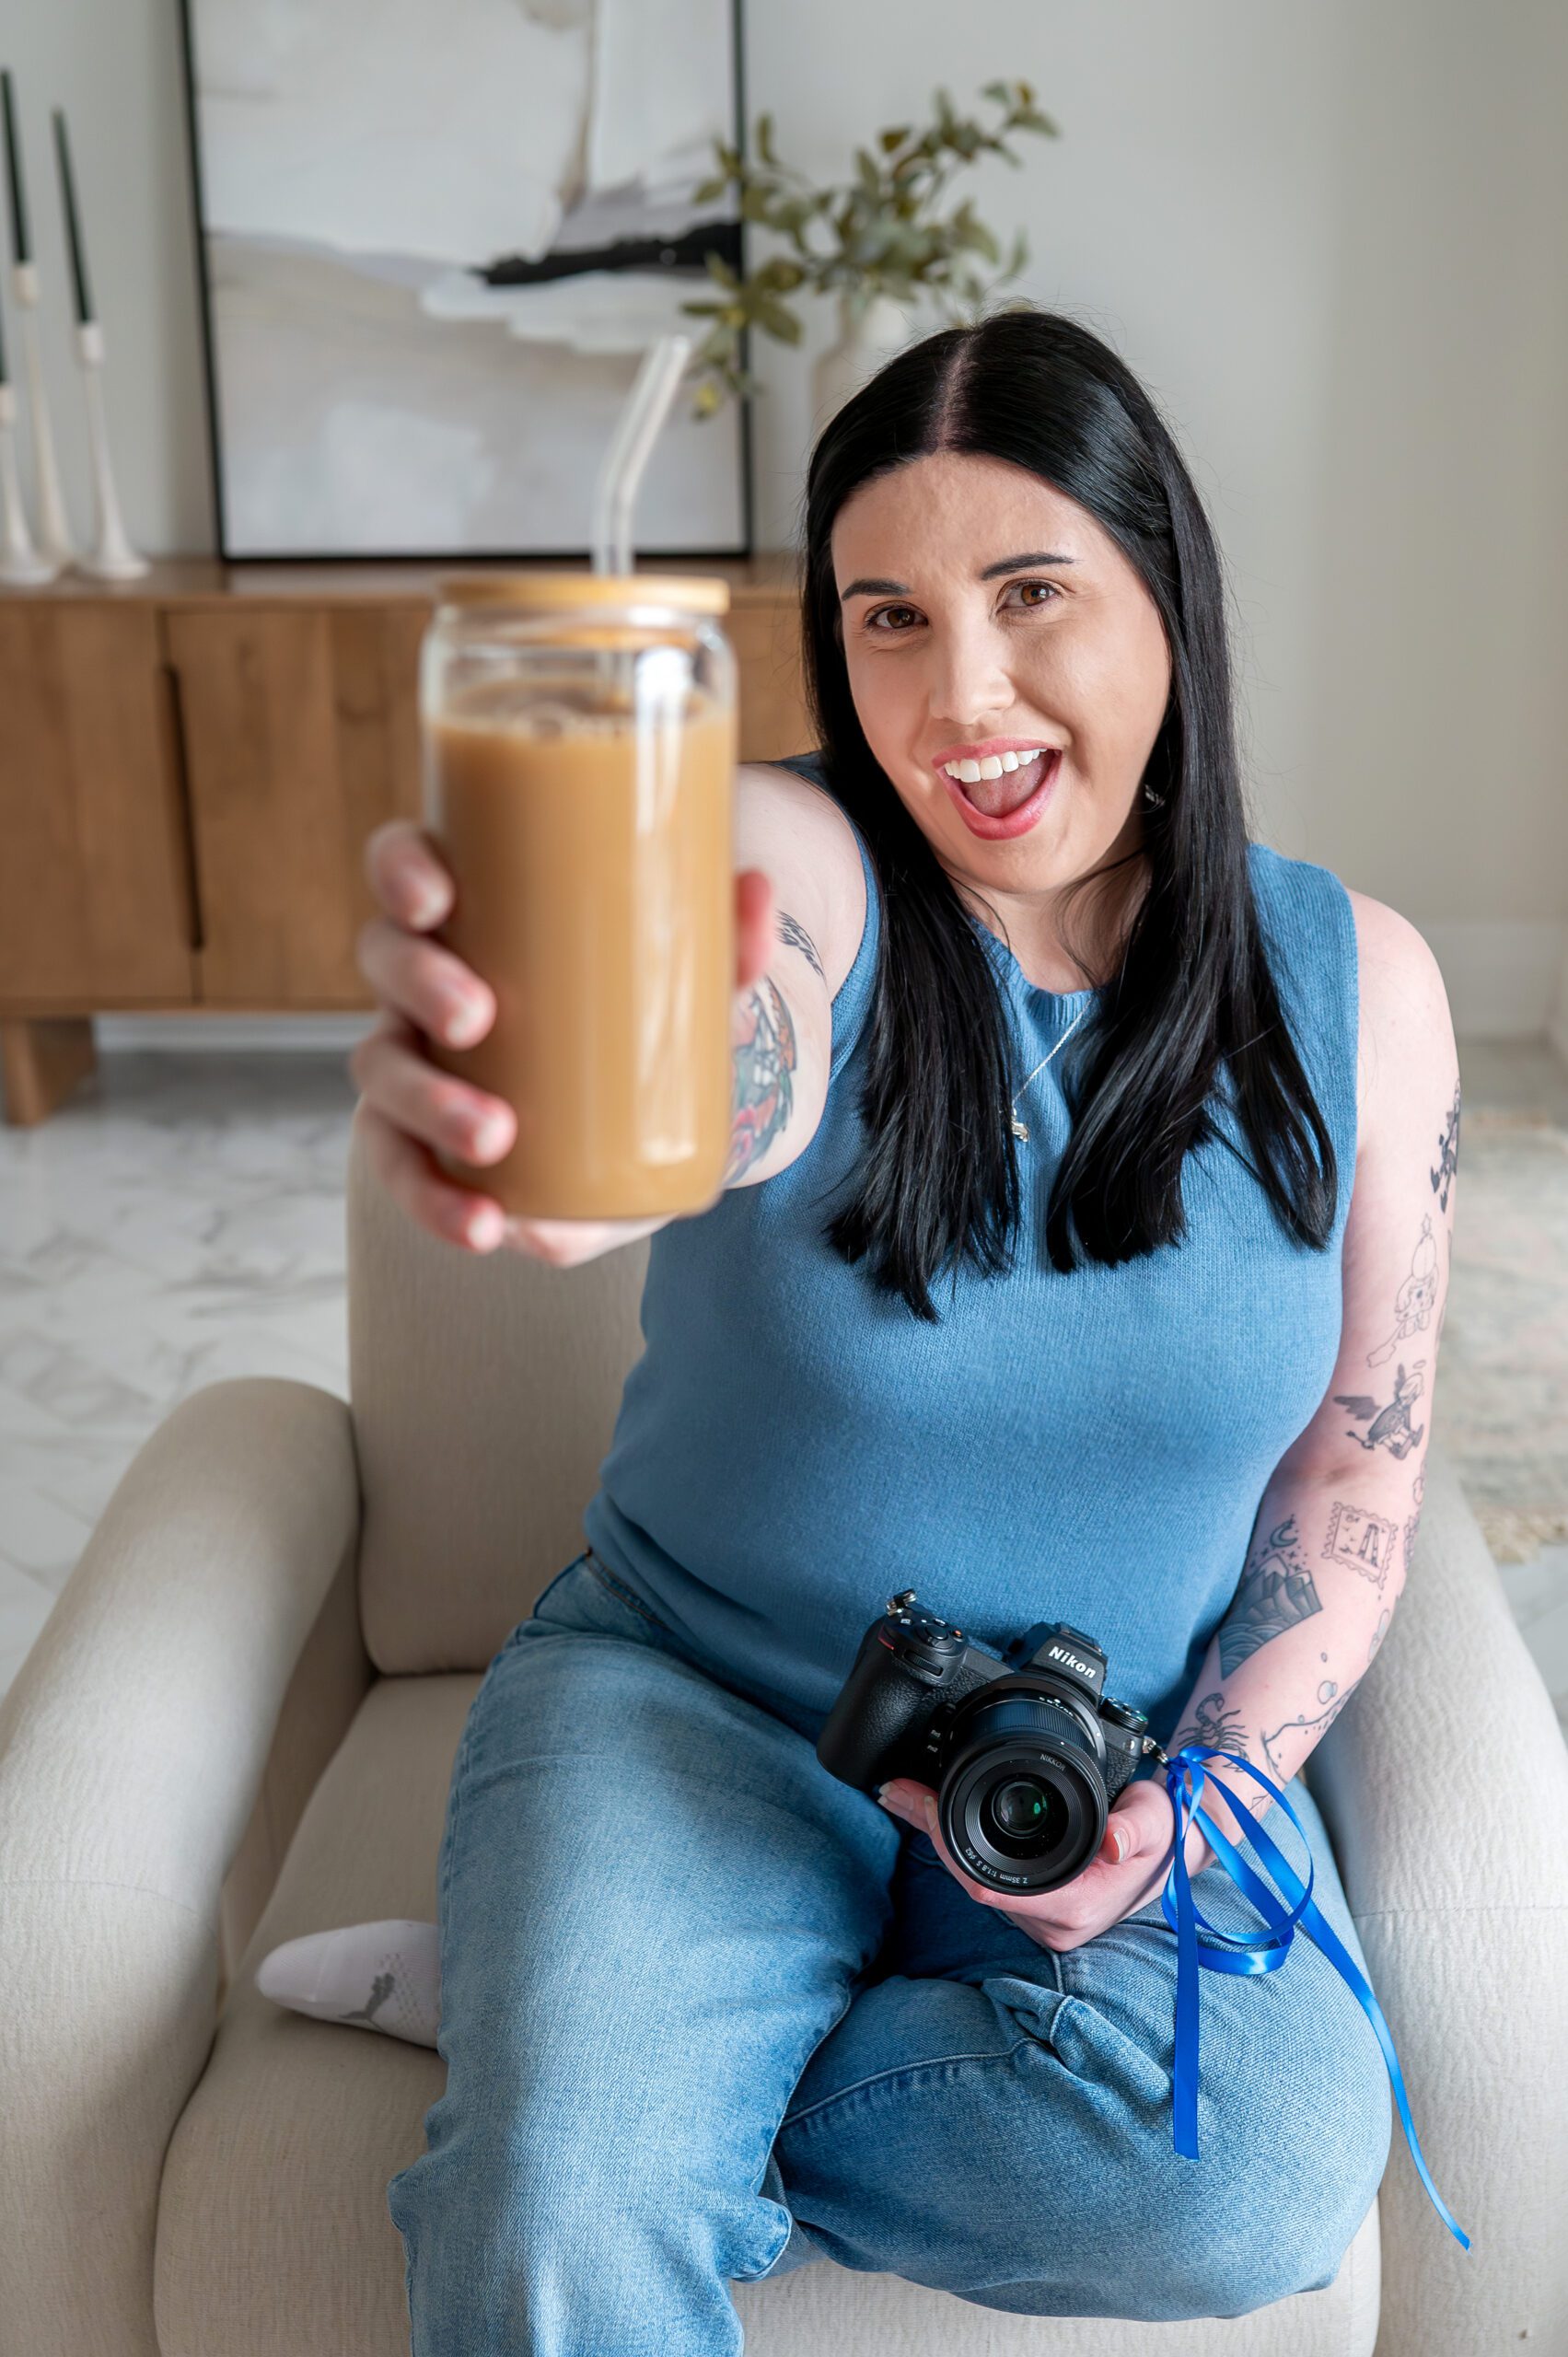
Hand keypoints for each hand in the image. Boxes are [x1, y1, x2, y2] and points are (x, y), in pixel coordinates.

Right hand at [352, 818, 775, 1257]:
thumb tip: (757, 891)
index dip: (400, 870)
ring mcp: (416, 1065)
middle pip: (384, 961)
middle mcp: (423, 985)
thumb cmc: (645, 1034)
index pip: (404, 866)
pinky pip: (404, 1171)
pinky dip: (437, 1202)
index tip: (438, 897)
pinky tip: (485, 1227)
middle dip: (418, 986)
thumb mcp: (690, 998)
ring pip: (380, 1071)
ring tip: (493, 1137)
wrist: (651, 1136)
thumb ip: (727, 948)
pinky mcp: (425, 1147)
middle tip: (478, 1017)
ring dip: (426, 1102)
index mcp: (469, 918)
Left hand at [877, 1774, 1212, 1954]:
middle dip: (932, 1833)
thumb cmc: (1164, 1833)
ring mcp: (1042, 1919)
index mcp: (1075, 1907)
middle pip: (972, 1880)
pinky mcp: (1034, 1907)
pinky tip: (934, 1814)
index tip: (923, 1802)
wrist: (1177, 1851)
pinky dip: (959, 1844)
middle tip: (896, 1788)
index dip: (949, 1845)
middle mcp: (1053, 1923)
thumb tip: (1113, 1843)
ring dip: (940, 1837)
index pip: (989, 1885)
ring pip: (974, 1878)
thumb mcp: (1156, 1819)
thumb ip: (1135, 1829)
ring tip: (903, 1792)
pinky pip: (986, 1876)